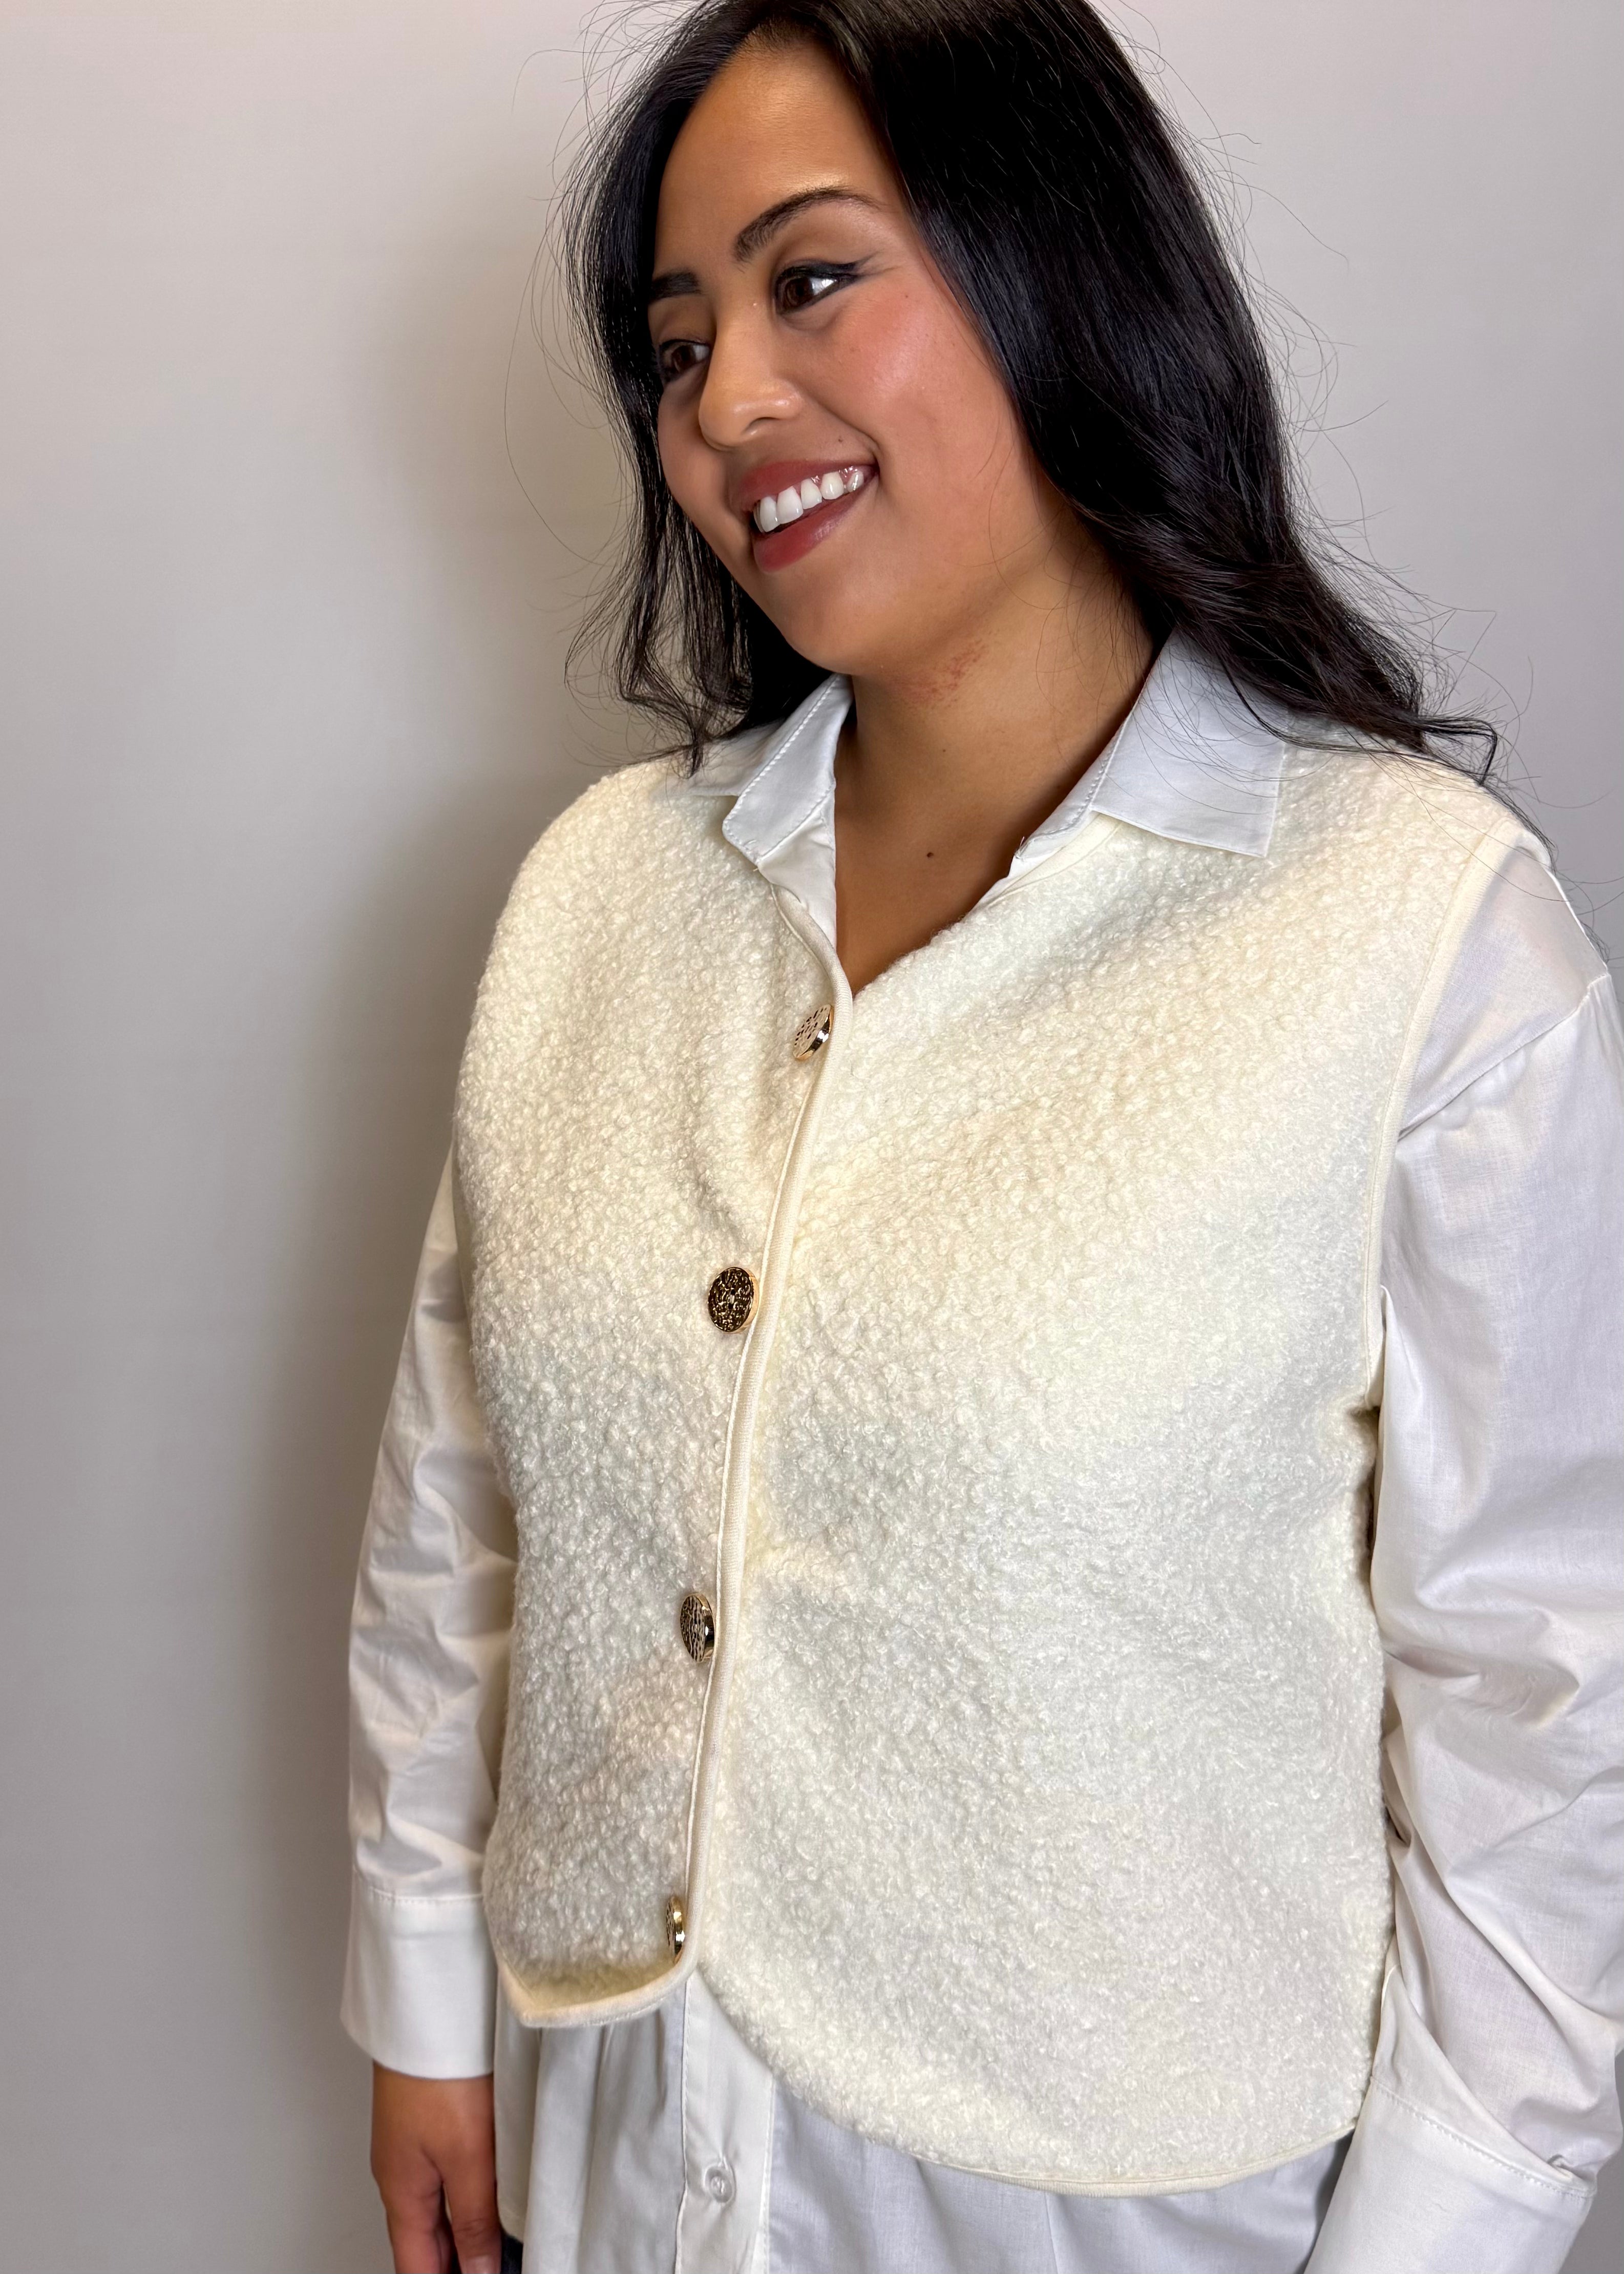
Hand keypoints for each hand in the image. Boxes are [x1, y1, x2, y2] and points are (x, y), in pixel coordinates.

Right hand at [370, 2064, 502, 2273]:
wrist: (429, 2005)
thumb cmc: (439, 2073)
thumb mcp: (467, 2158)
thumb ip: (475, 2220)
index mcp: (402, 2192)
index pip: (416, 2268)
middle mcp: (404, 2173)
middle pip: (426, 2242)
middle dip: (458, 2264)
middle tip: (497, 2267)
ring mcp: (416, 2144)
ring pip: (439, 2208)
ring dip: (465, 2232)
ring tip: (504, 2248)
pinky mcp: (433, 2116)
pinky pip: (448, 2174)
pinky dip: (470, 2196)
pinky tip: (498, 2197)